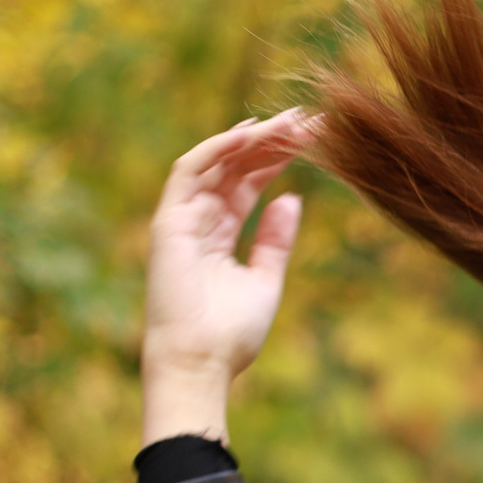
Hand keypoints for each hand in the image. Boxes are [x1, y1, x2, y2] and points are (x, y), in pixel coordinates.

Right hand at [141, 111, 316, 445]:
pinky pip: (190, 172)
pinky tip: (251, 132)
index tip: (314, 136)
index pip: (250, 182)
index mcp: (221, 233)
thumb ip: (276, 240)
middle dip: (271, 139)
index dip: (278, 156)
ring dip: (252, 137)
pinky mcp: (169, 222)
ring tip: (290, 121)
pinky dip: (218, 148)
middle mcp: (200, 219)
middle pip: (236, 165)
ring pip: (217, 161)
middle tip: (309, 118)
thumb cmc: (232, 333)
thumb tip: (291, 198)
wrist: (201, 364)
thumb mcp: (266, 279)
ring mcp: (182, 218)